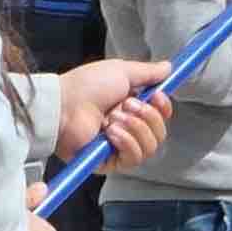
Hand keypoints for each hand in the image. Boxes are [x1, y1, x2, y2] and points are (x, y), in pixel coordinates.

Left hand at [55, 58, 174, 163]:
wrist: (63, 105)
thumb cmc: (85, 86)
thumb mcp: (122, 71)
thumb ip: (148, 72)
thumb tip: (168, 68)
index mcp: (130, 108)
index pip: (160, 116)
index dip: (163, 108)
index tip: (157, 96)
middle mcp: (126, 128)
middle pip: (159, 133)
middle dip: (148, 117)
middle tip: (128, 105)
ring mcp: (118, 146)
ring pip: (150, 147)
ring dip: (137, 129)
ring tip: (114, 118)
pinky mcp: (109, 161)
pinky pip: (133, 158)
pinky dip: (127, 143)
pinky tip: (112, 132)